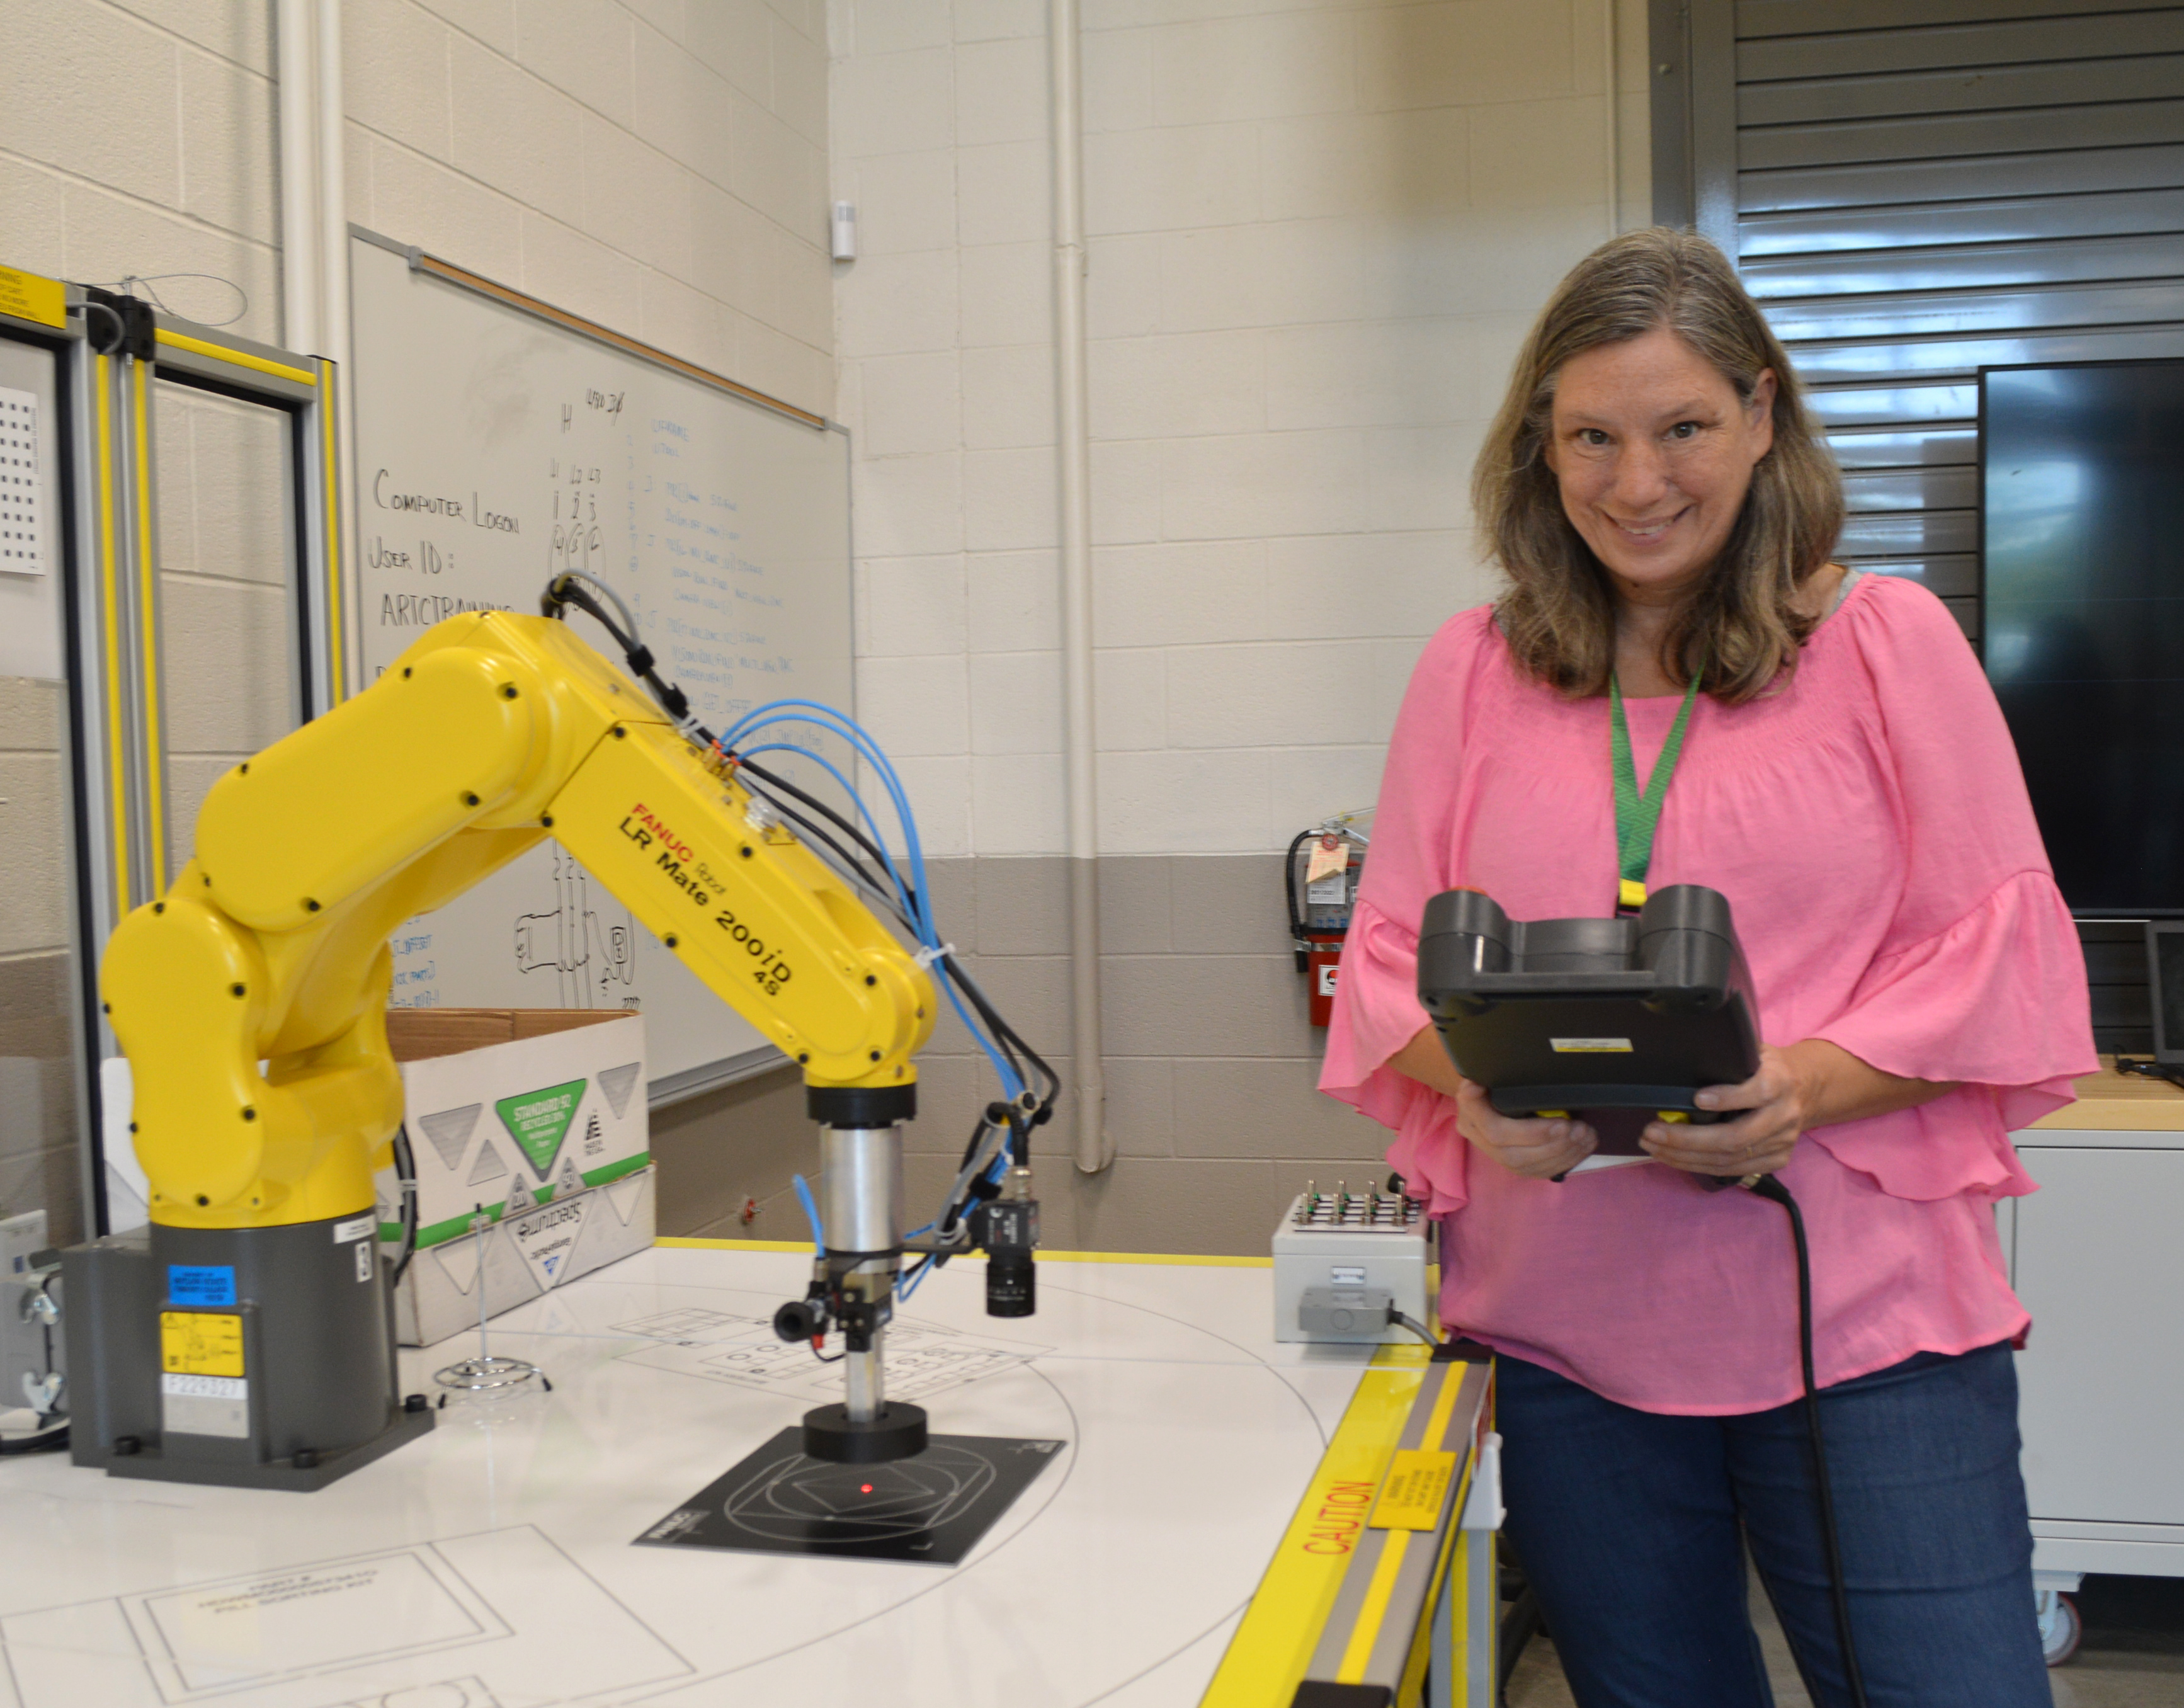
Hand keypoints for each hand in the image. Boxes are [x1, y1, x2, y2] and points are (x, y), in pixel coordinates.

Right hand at [1454, 1077, 1598, 1178]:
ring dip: (1565, 1153)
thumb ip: (1482, 1082)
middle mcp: (1484, 1146)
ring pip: (1533, 1167)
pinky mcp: (1521, 1167)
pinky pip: (1543, 1171)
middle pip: (1517, 1156)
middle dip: (1554, 1145)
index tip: (1561, 1122)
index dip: (1531, 1132)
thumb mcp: (1484, 1077)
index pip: (1496, 1133)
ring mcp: (1502, 1160)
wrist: (1490, 1099)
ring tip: (1587, 1136)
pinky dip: (1567, 1160)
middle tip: (1581, 1129)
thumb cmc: (1491, 1084)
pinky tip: (1583, 1147)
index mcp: (1471, 1122)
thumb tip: (1474, 1087)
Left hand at [1640, 1046, 1809, 1176]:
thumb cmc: (1768, 1068)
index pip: (1757, 1093)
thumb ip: (1731, 1059)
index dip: (1727, 1098)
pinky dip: (1698, 1165)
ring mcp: (1781, 1142)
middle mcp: (1783, 1115)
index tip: (1696, 1099)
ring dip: (1685, 1156)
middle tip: (1652, 1132)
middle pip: (1734, 1137)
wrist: (1806, 1089)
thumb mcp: (1755, 1053)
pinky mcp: (1776, 1160)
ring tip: (1654, 1147)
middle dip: (1687, 1138)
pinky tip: (1674, 1158)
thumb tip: (1687, 1060)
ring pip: (1729, 1159)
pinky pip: (1732, 1170)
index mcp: (1779, 1082)